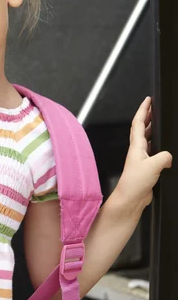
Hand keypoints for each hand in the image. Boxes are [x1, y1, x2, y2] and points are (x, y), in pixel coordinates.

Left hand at [115, 97, 171, 211]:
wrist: (130, 200)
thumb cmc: (134, 183)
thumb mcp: (153, 166)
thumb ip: (164, 157)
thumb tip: (168, 157)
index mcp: (136, 146)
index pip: (139, 123)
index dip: (143, 110)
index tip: (148, 100)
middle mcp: (137, 151)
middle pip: (142, 128)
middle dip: (147, 116)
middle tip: (153, 107)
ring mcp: (140, 159)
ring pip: (147, 140)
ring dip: (152, 130)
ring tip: (158, 123)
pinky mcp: (146, 169)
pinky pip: (153, 153)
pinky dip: (158, 146)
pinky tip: (163, 149)